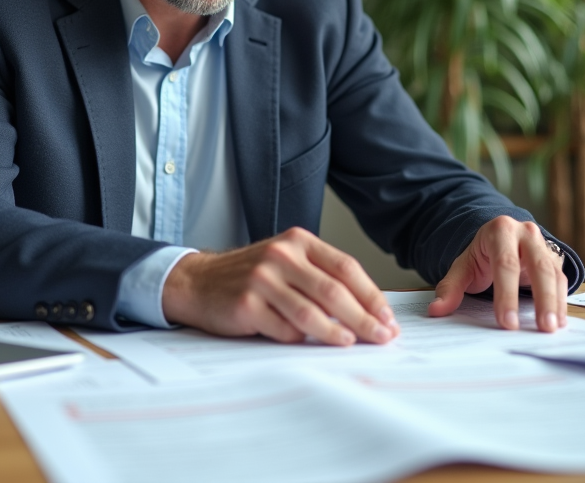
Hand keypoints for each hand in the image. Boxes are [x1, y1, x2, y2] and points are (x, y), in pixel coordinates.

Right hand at [161, 227, 398, 345]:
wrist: (197, 281)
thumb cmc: (250, 276)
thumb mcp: (285, 263)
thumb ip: (319, 277)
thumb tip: (367, 311)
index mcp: (298, 241)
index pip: (346, 268)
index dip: (371, 296)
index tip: (388, 318)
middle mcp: (281, 255)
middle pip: (334, 291)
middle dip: (364, 318)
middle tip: (382, 337)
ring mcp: (262, 278)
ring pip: (311, 312)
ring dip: (336, 333)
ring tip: (352, 344)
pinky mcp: (246, 304)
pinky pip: (283, 329)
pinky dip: (298, 339)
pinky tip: (304, 343)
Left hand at [427, 215, 567, 332]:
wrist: (502, 238)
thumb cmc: (482, 255)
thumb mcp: (464, 267)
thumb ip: (451, 288)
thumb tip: (436, 310)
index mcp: (500, 231)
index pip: (505, 264)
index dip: (507, 295)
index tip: (508, 323)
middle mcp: (526, 233)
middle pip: (537, 267)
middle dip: (542, 299)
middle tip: (542, 327)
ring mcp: (543, 244)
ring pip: (553, 274)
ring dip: (555, 303)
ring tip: (552, 328)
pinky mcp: (555, 258)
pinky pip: (561, 280)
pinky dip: (561, 301)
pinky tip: (559, 321)